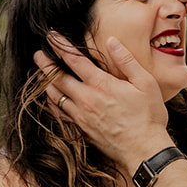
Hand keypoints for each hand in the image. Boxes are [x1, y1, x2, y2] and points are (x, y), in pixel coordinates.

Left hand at [34, 34, 172, 174]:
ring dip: (46, 83)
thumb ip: (126, 60)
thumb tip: (111, 41)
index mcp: (101, 84)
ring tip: (39, 74)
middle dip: (46, 64)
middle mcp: (86, 99)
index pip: (74, 60)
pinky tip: (51, 100)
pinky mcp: (82, 130)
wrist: (144, 151)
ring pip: (56, 97)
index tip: (51, 36)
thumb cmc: (149, 116)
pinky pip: (60, 114)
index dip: (60, 46)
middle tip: (37, 54)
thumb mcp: (145, 83)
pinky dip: (52, 104)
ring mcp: (82, 116)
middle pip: (58, 78)